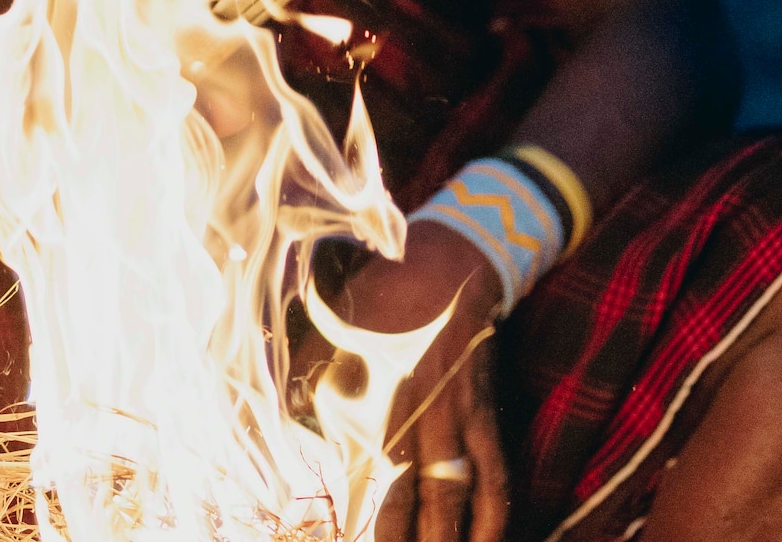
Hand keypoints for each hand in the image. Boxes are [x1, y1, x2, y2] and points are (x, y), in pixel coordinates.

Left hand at [340, 222, 510, 541]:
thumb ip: (312, 387)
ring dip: (448, 538)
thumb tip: (287, 424)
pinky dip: (493, 514)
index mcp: (374, 402)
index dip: (371, 526)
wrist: (438, 267)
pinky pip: (494, 474)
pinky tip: (488, 541)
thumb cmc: (375, 304)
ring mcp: (454, 418)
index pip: (372, 484)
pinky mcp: (482, 412)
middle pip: (416, 503)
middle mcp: (416, 419)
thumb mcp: (330, 339)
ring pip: (455, 497)